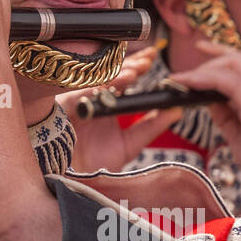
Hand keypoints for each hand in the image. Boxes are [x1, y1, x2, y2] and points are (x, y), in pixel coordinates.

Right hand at [62, 45, 182, 172]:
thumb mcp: (130, 144)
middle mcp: (90, 99)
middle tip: (148, 58)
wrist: (74, 182)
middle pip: (110, 73)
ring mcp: (77, 101)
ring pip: (97, 79)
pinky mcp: (64, 107)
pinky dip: (100, 87)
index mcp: (105, 104)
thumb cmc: (96, 164)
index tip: (153, 58)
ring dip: (117, 74)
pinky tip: (116, 84)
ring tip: (137, 71)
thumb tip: (176, 110)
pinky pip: (82, 92)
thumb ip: (151, 127)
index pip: (122, 79)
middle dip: (129, 64)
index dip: (136, 66)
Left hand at [169, 40, 240, 214]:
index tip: (198, 48)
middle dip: (208, 59)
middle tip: (182, 76)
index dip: (216, 56)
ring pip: (233, 64)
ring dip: (203, 69)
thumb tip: (208, 104)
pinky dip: (206, 79)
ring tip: (181, 79)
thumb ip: (224, 118)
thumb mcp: (237, 136)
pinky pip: (230, 83)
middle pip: (235, 59)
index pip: (237, 68)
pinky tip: (189, 84)